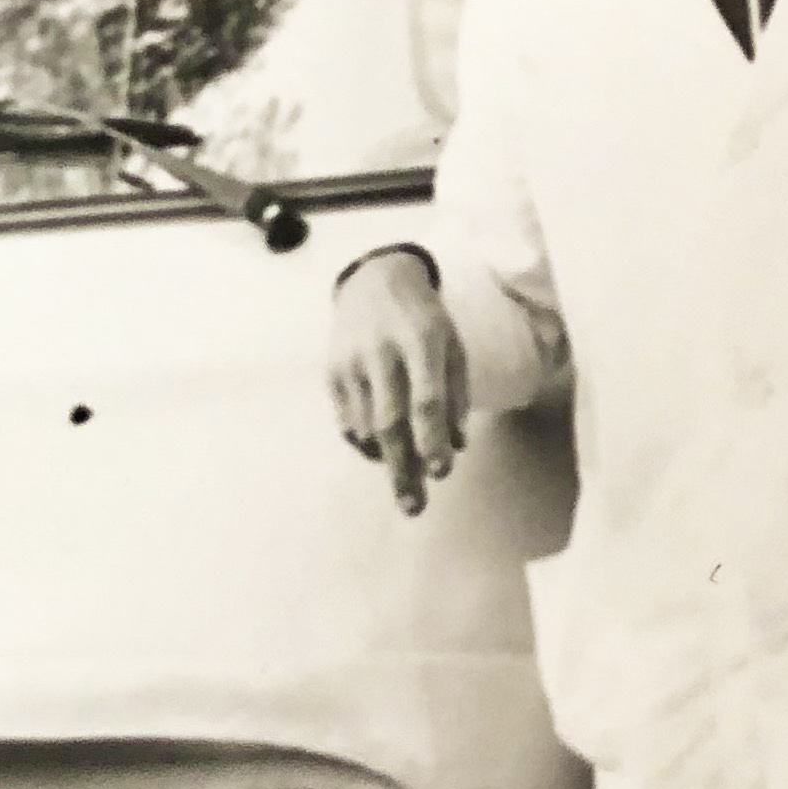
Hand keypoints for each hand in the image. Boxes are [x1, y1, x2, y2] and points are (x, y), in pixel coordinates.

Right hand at [328, 252, 469, 515]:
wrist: (374, 281)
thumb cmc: (424, 321)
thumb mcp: (452, 345)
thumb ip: (456, 395)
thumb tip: (456, 447)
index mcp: (421, 339)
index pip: (426, 399)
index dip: (433, 439)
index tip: (441, 473)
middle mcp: (381, 351)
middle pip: (389, 422)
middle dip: (402, 470)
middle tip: (413, 507)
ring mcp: (350, 362)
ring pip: (365, 429)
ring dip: (386, 460)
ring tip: (404, 479)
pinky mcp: (331, 372)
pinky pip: (348, 423)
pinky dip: (367, 445)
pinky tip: (382, 450)